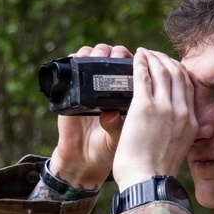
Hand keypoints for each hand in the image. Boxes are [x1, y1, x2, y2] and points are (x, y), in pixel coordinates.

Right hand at [48, 43, 129, 188]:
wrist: (85, 161)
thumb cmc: (109, 149)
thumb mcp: (119, 138)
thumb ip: (118, 126)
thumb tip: (112, 113)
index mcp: (127, 95)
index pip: (134, 69)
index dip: (137, 59)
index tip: (141, 56)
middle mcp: (109, 88)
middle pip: (114, 58)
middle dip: (116, 52)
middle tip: (119, 55)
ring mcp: (90, 88)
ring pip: (94, 58)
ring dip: (97, 52)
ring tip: (100, 54)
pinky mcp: (72, 92)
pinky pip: (72, 68)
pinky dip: (75, 58)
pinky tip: (80, 57)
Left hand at [111, 48, 197, 190]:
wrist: (148, 183)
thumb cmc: (156, 173)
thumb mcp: (179, 150)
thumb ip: (180, 134)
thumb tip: (178, 128)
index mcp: (192, 122)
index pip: (189, 86)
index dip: (179, 71)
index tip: (168, 65)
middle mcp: (182, 112)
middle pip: (178, 74)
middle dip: (165, 59)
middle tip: (153, 54)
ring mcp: (164, 108)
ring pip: (162, 71)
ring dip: (152, 57)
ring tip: (143, 52)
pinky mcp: (144, 108)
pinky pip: (143, 76)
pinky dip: (140, 63)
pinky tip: (135, 57)